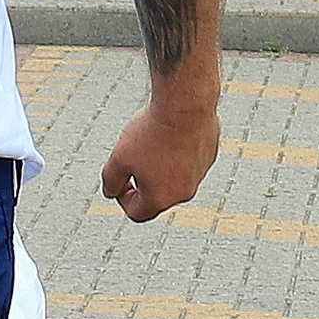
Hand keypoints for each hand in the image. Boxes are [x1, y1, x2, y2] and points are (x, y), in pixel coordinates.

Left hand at [102, 90, 219, 221]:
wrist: (184, 105)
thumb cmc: (151, 133)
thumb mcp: (117, 159)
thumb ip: (110, 182)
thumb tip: (111, 192)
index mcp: (160, 198)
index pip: (136, 213)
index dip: (122, 198)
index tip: (120, 180)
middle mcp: (183, 192)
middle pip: (157, 197)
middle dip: (142, 183)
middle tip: (134, 159)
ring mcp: (199, 175)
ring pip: (174, 179)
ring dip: (160, 167)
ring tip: (152, 142)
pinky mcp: (208, 157)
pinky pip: (188, 162)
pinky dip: (176, 154)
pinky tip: (169, 135)